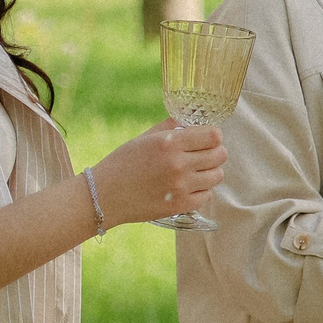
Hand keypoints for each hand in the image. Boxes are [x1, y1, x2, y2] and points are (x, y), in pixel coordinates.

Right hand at [90, 121, 226, 227]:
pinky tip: (186, 188)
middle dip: (214, 153)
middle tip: (201, 156)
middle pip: (220, 155)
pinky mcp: (180, 205)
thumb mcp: (144, 138)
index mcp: (169, 143)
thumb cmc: (122, 164)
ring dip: (209, 173)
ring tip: (193, 173)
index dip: (213, 136)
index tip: (206, 140)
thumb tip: (191, 118)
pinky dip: (200, 191)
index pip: (214, 135)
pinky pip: (207, 195)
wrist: (102, 196)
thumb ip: (170, 127)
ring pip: (217, 175)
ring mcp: (181, 186)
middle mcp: (178, 163)